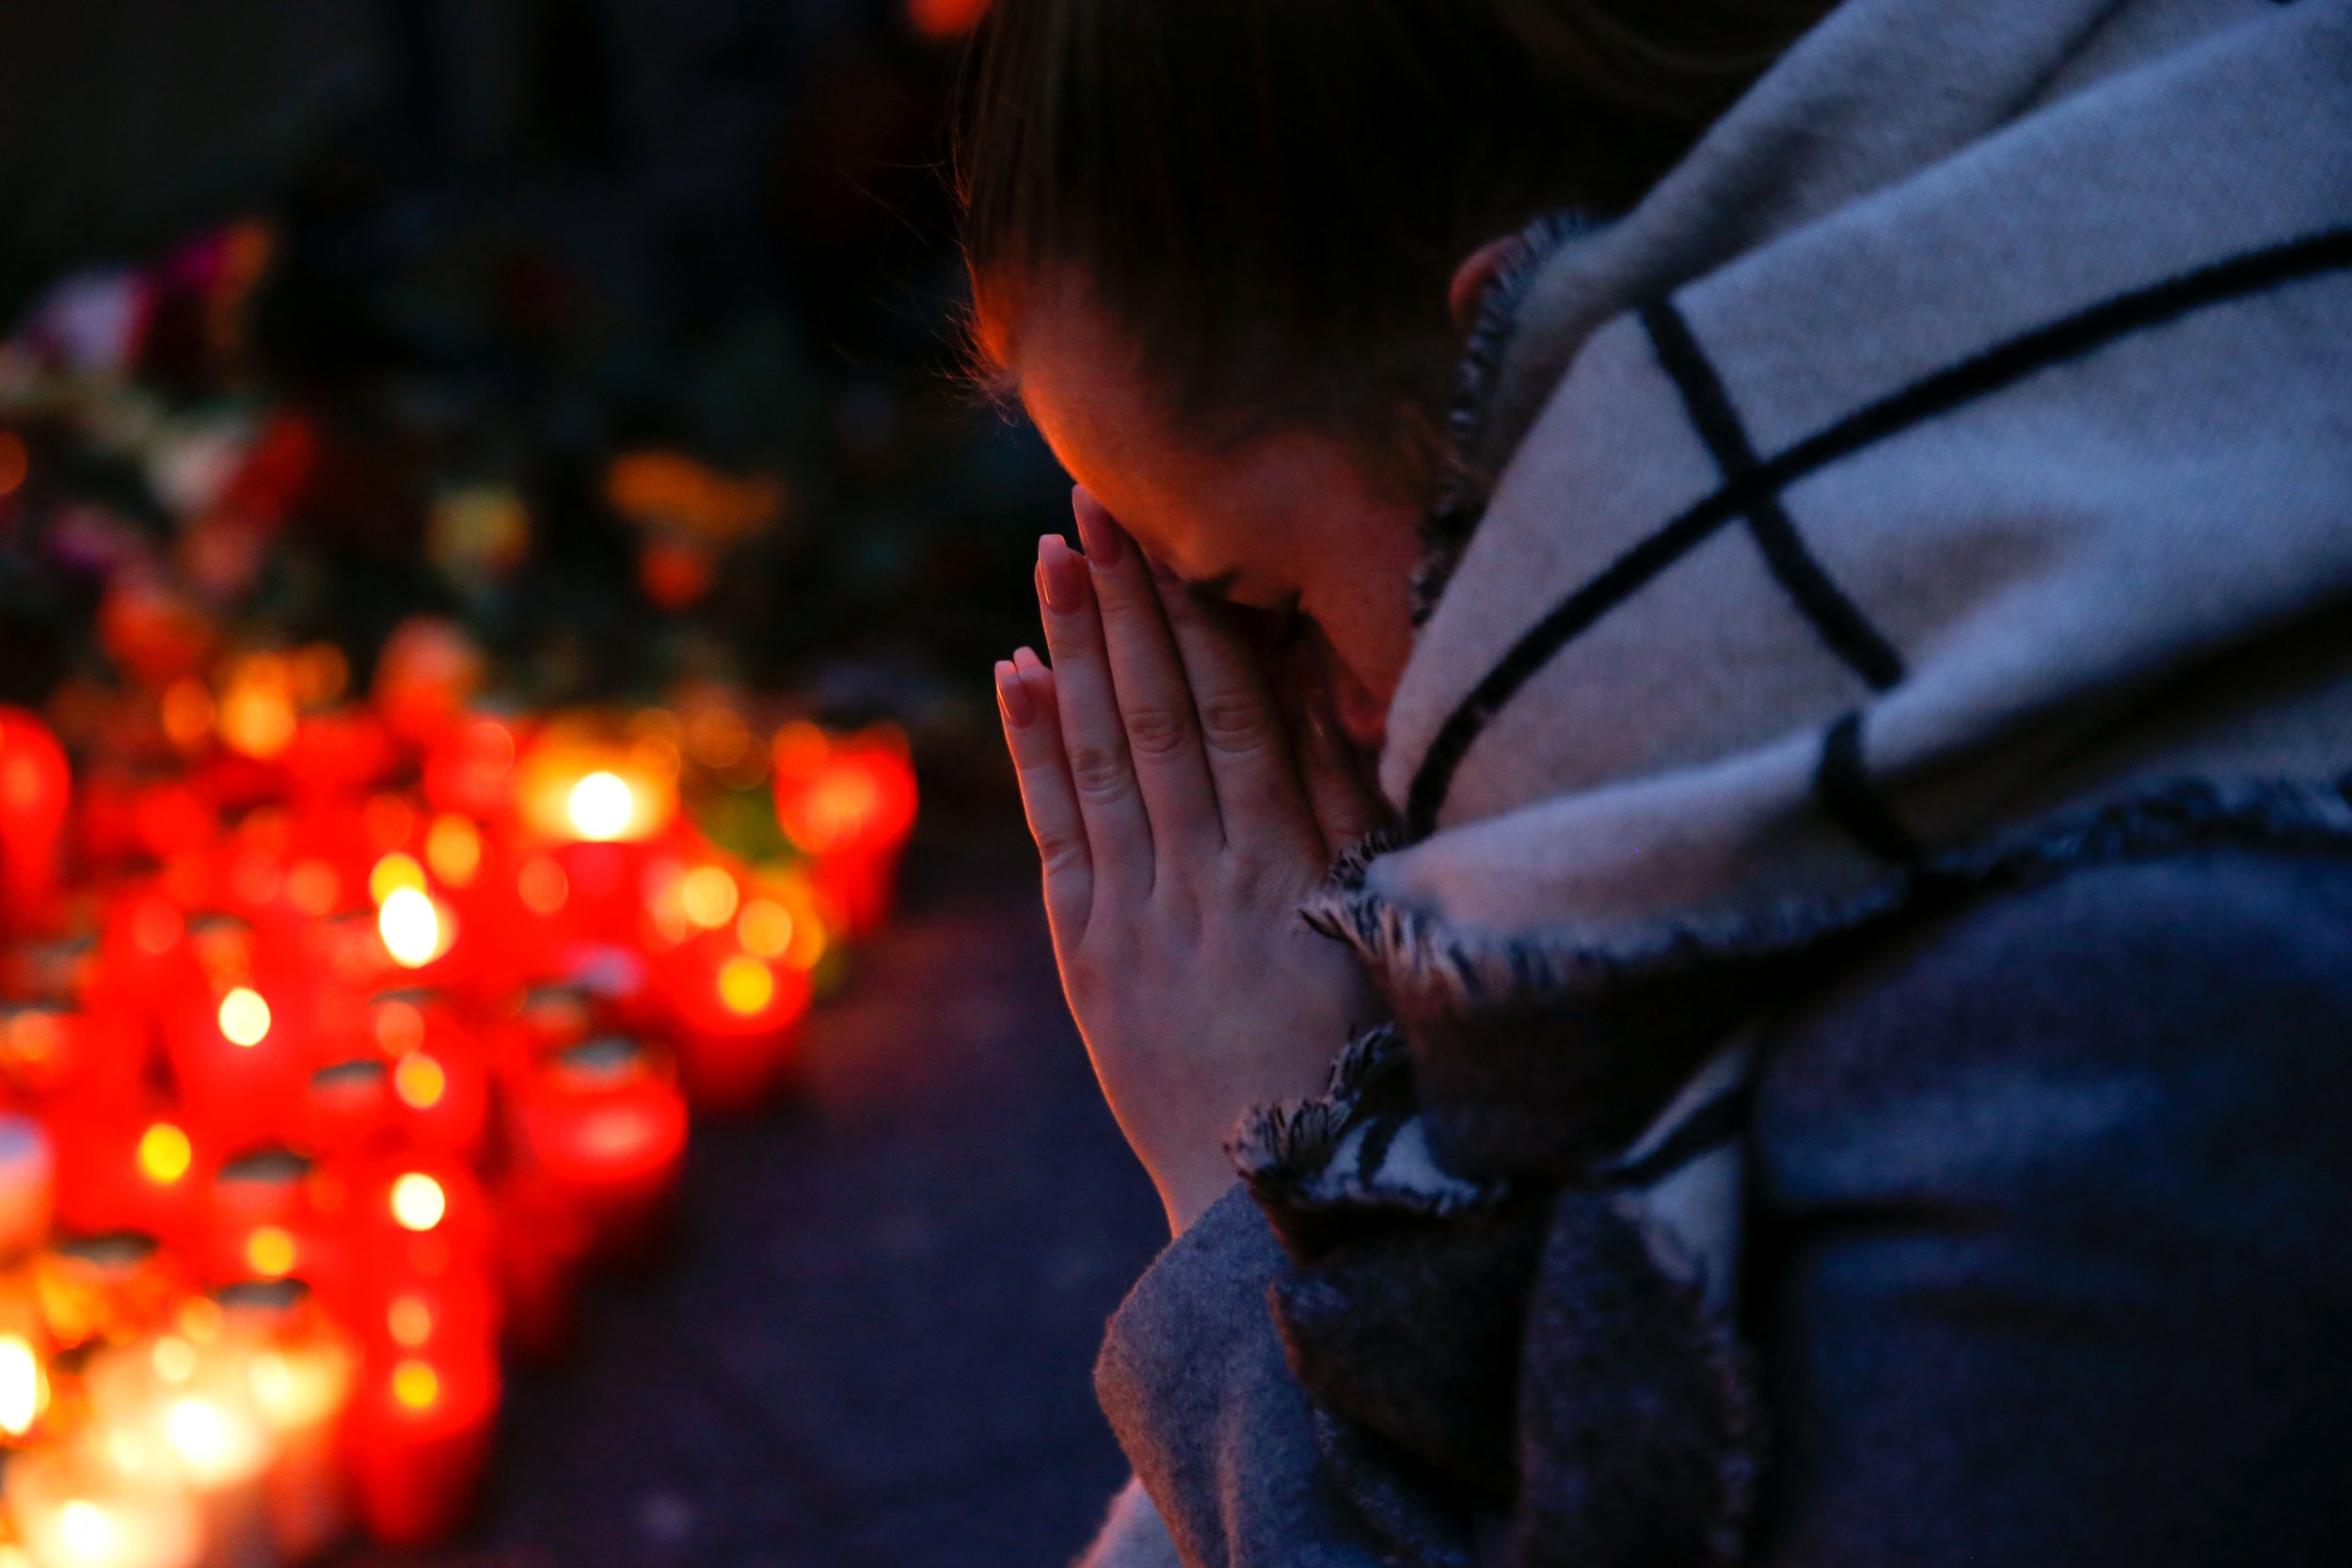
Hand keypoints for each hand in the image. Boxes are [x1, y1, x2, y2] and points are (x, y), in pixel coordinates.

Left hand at [995, 488, 1389, 1232]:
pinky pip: (1058, 833)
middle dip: (1126, 603)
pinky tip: (1016, 674)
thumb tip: (1323, 692)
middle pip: (1160, 712)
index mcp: (1291, 869)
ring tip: (1051, 557)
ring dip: (1074, 650)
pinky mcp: (1089, 957)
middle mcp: (1205, 878)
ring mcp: (1137, 916)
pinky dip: (1035, 751)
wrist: (1264, 1202)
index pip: (1237, 711)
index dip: (1199, 615)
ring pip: (1102, 757)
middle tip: (1090, 503)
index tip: (1173, 531)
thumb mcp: (1377, 929)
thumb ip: (1349, 812)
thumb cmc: (1355, 1066)